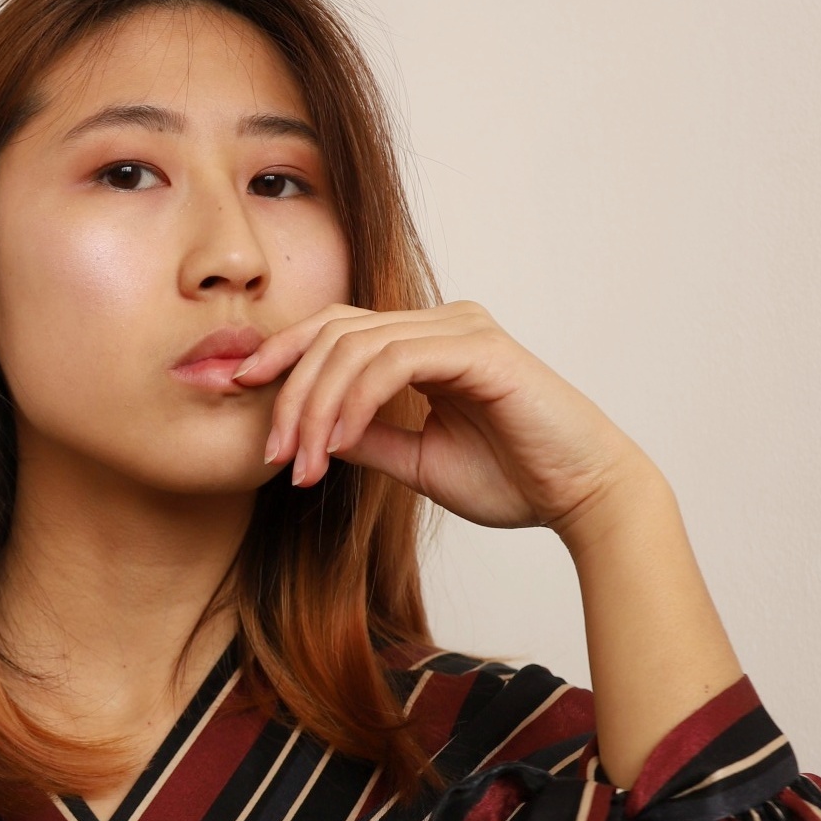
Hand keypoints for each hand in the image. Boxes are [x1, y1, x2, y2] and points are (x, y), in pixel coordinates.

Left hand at [234, 299, 642, 536]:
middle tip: (272, 455)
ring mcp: (461, 329)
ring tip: (301, 465)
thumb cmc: (513, 479)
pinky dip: (354, 402)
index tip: (238, 393)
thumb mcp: (416, 460)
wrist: (582, 497)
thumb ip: (366, 436)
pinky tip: (335, 444)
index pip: (336, 330)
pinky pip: (394, 361)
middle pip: (334, 332)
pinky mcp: (480, 349)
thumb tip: (308, 432)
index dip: (282, 356)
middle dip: (289, 392)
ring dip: (315, 408)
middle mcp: (442, 323)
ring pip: (355, 345)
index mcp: (427, 342)